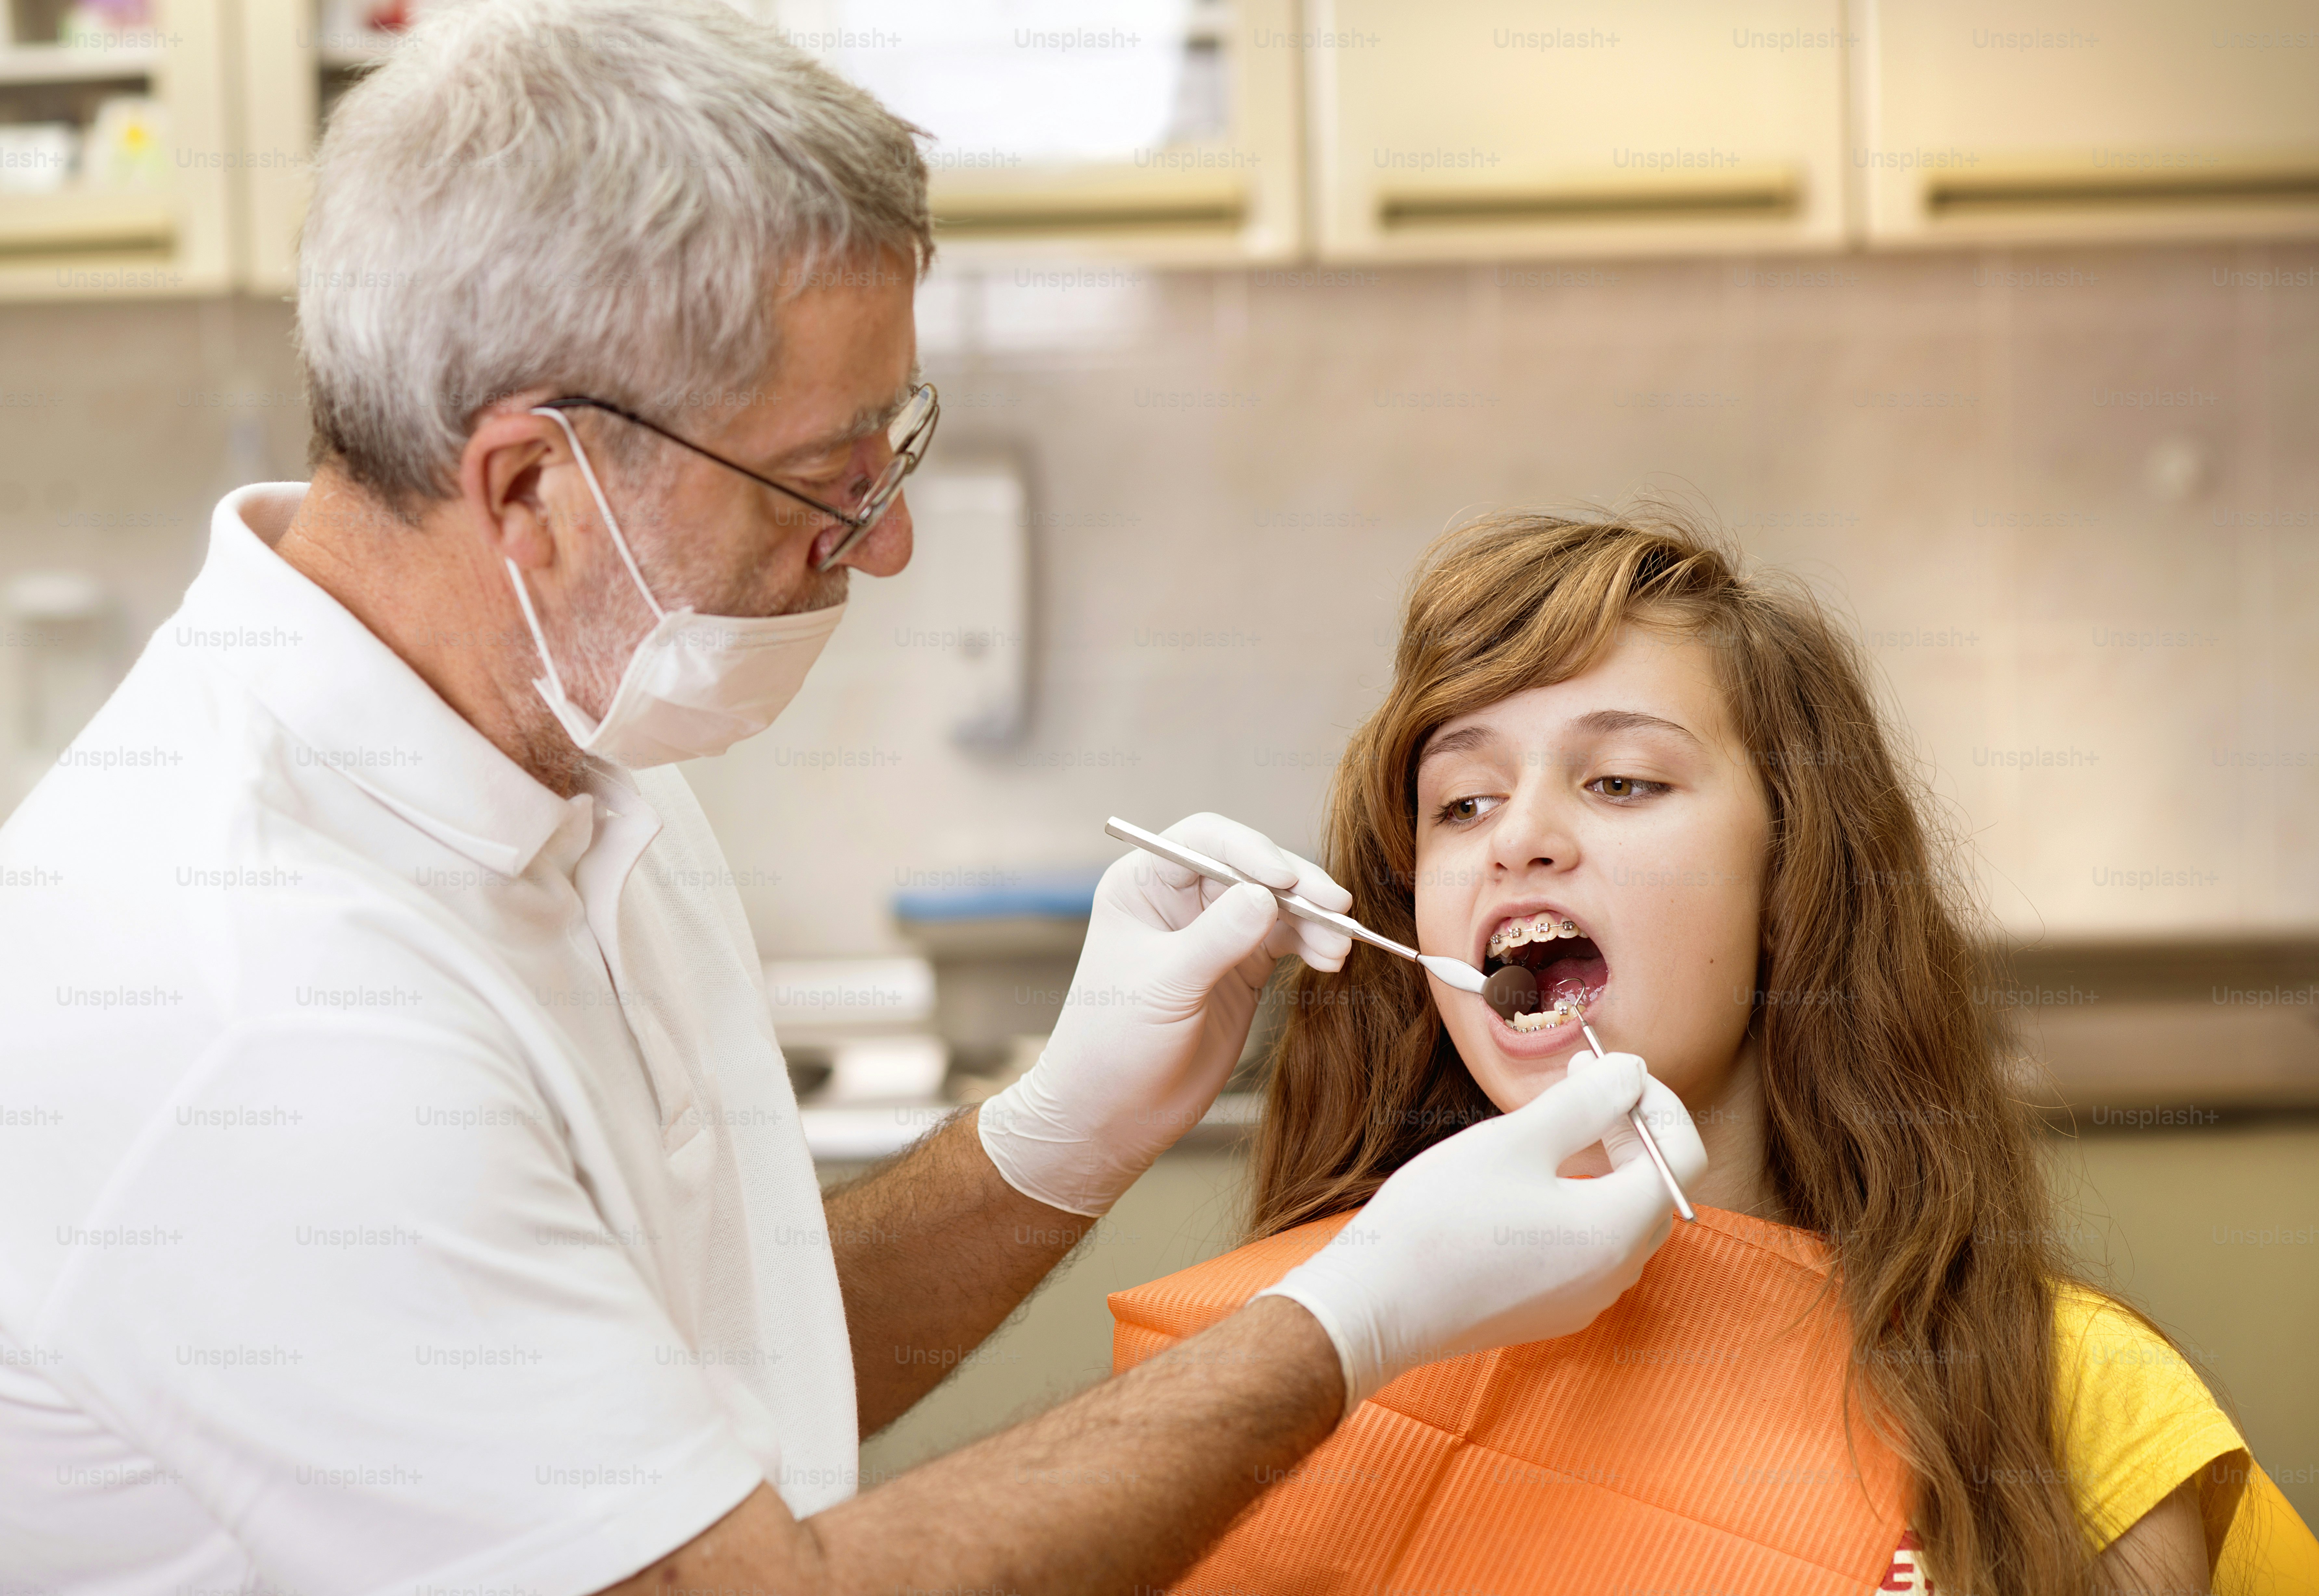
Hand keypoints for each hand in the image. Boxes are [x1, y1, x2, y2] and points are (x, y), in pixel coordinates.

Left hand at [976, 814, 1353, 1216]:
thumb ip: (1216, 939)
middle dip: (1296, 885)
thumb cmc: (1113, 1044)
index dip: (1249, 850)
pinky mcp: (1242, 967)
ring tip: (1340, 944)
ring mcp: (1215, 932)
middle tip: (1336, 905)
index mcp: (1143, 884)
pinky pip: (1286, 940)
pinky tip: (1331, 959)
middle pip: (1250, 867)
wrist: (1114, 1113)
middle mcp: (1180, 899)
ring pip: (1276, 905)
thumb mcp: (1164, 986)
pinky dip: (1312, 945)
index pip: (1204, 841)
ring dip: (1313, 919)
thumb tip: (1267, 895)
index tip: (1284, 879)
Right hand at [1253, 1049, 1707, 1412]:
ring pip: (1620, 1214)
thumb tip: (1632, 1072)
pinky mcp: (1550, 1307)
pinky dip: (1577, 1198)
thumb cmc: (1440, 1220)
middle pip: (1654, 1186)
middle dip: (1627, 1126)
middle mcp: (1614, 1273)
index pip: (1682, 1156)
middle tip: (1578, 1080)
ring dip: (1601, 1160)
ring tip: (1550, 1122)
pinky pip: (1589, 1244)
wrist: (1375, 1305)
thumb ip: (1585, 1103)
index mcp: (1617, 1230)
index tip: (1612, 1072)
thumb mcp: (1515, 1141)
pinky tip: (1528, 1176)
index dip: (1658, 1103)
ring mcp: (1584, 1297)